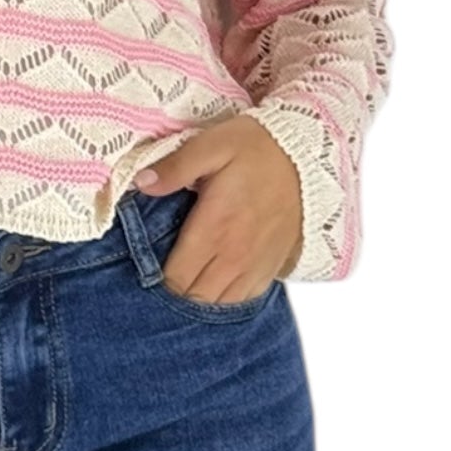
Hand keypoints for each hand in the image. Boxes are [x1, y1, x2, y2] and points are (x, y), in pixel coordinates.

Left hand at [132, 115, 302, 302]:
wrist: (308, 157)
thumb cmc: (257, 148)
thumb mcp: (212, 145)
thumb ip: (175, 167)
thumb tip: (141, 183)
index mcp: (214, 229)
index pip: (175, 279)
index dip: (154, 279)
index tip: (143, 266)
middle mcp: (234, 256)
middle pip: (194, 298)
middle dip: (172, 293)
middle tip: (158, 273)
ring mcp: (255, 266)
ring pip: (218, 305)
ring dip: (197, 298)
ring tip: (183, 279)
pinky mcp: (271, 267)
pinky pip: (243, 300)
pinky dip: (223, 299)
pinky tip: (211, 283)